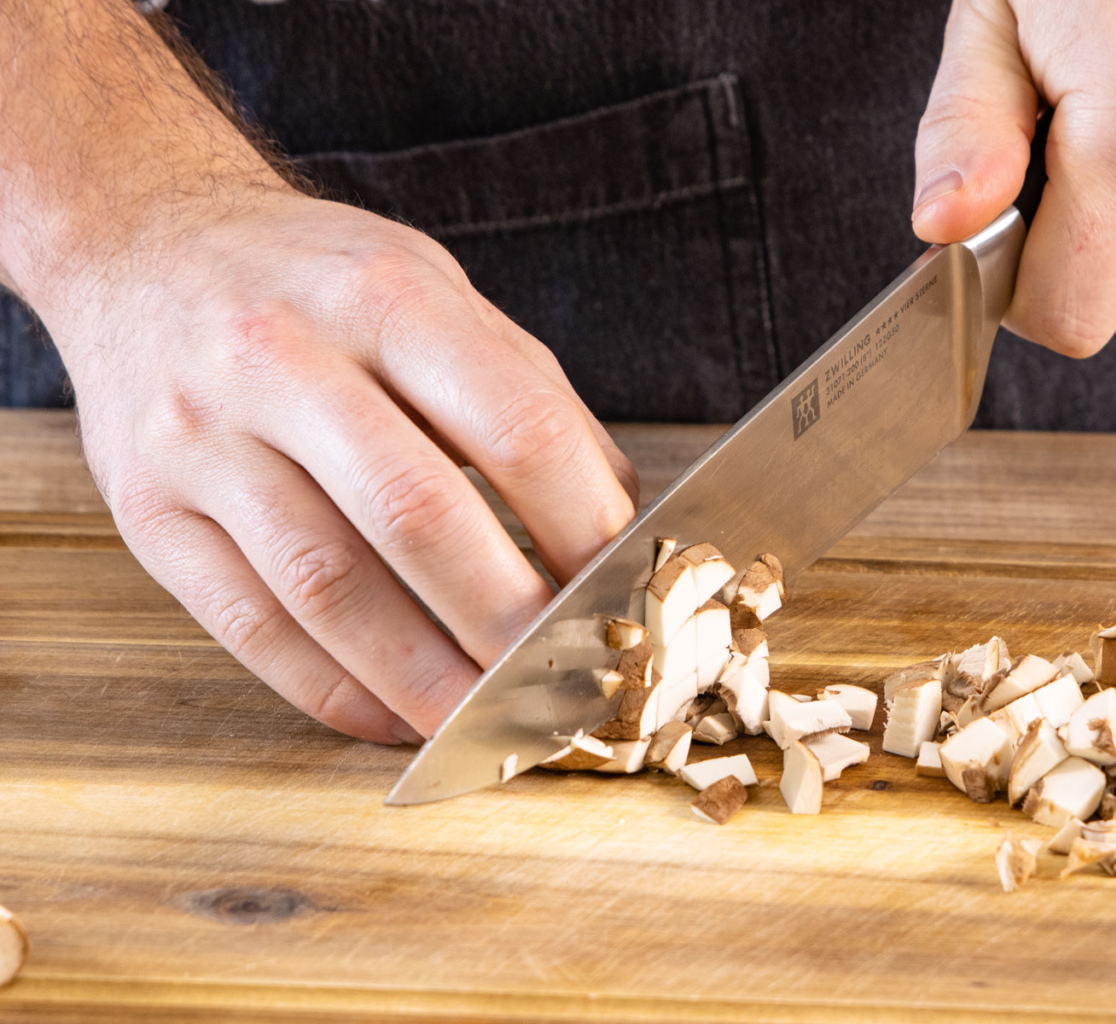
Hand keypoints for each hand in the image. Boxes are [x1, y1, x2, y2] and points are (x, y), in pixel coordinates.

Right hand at [55, 192, 637, 743]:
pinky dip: (334, 689)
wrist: (140, 243)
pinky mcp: (148, 510)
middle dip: (510, 620)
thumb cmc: (319, 282)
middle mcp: (282, 357)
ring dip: (425, 678)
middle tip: (567, 674)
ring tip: (489, 719)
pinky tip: (395, 714)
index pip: (515, 428)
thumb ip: (532, 398)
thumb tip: (620, 520)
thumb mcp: (440, 293)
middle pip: (419, 518)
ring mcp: (202, 437)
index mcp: (385, 295)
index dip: (582, 525)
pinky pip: (250, 626)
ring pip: (327, 589)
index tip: (620, 587)